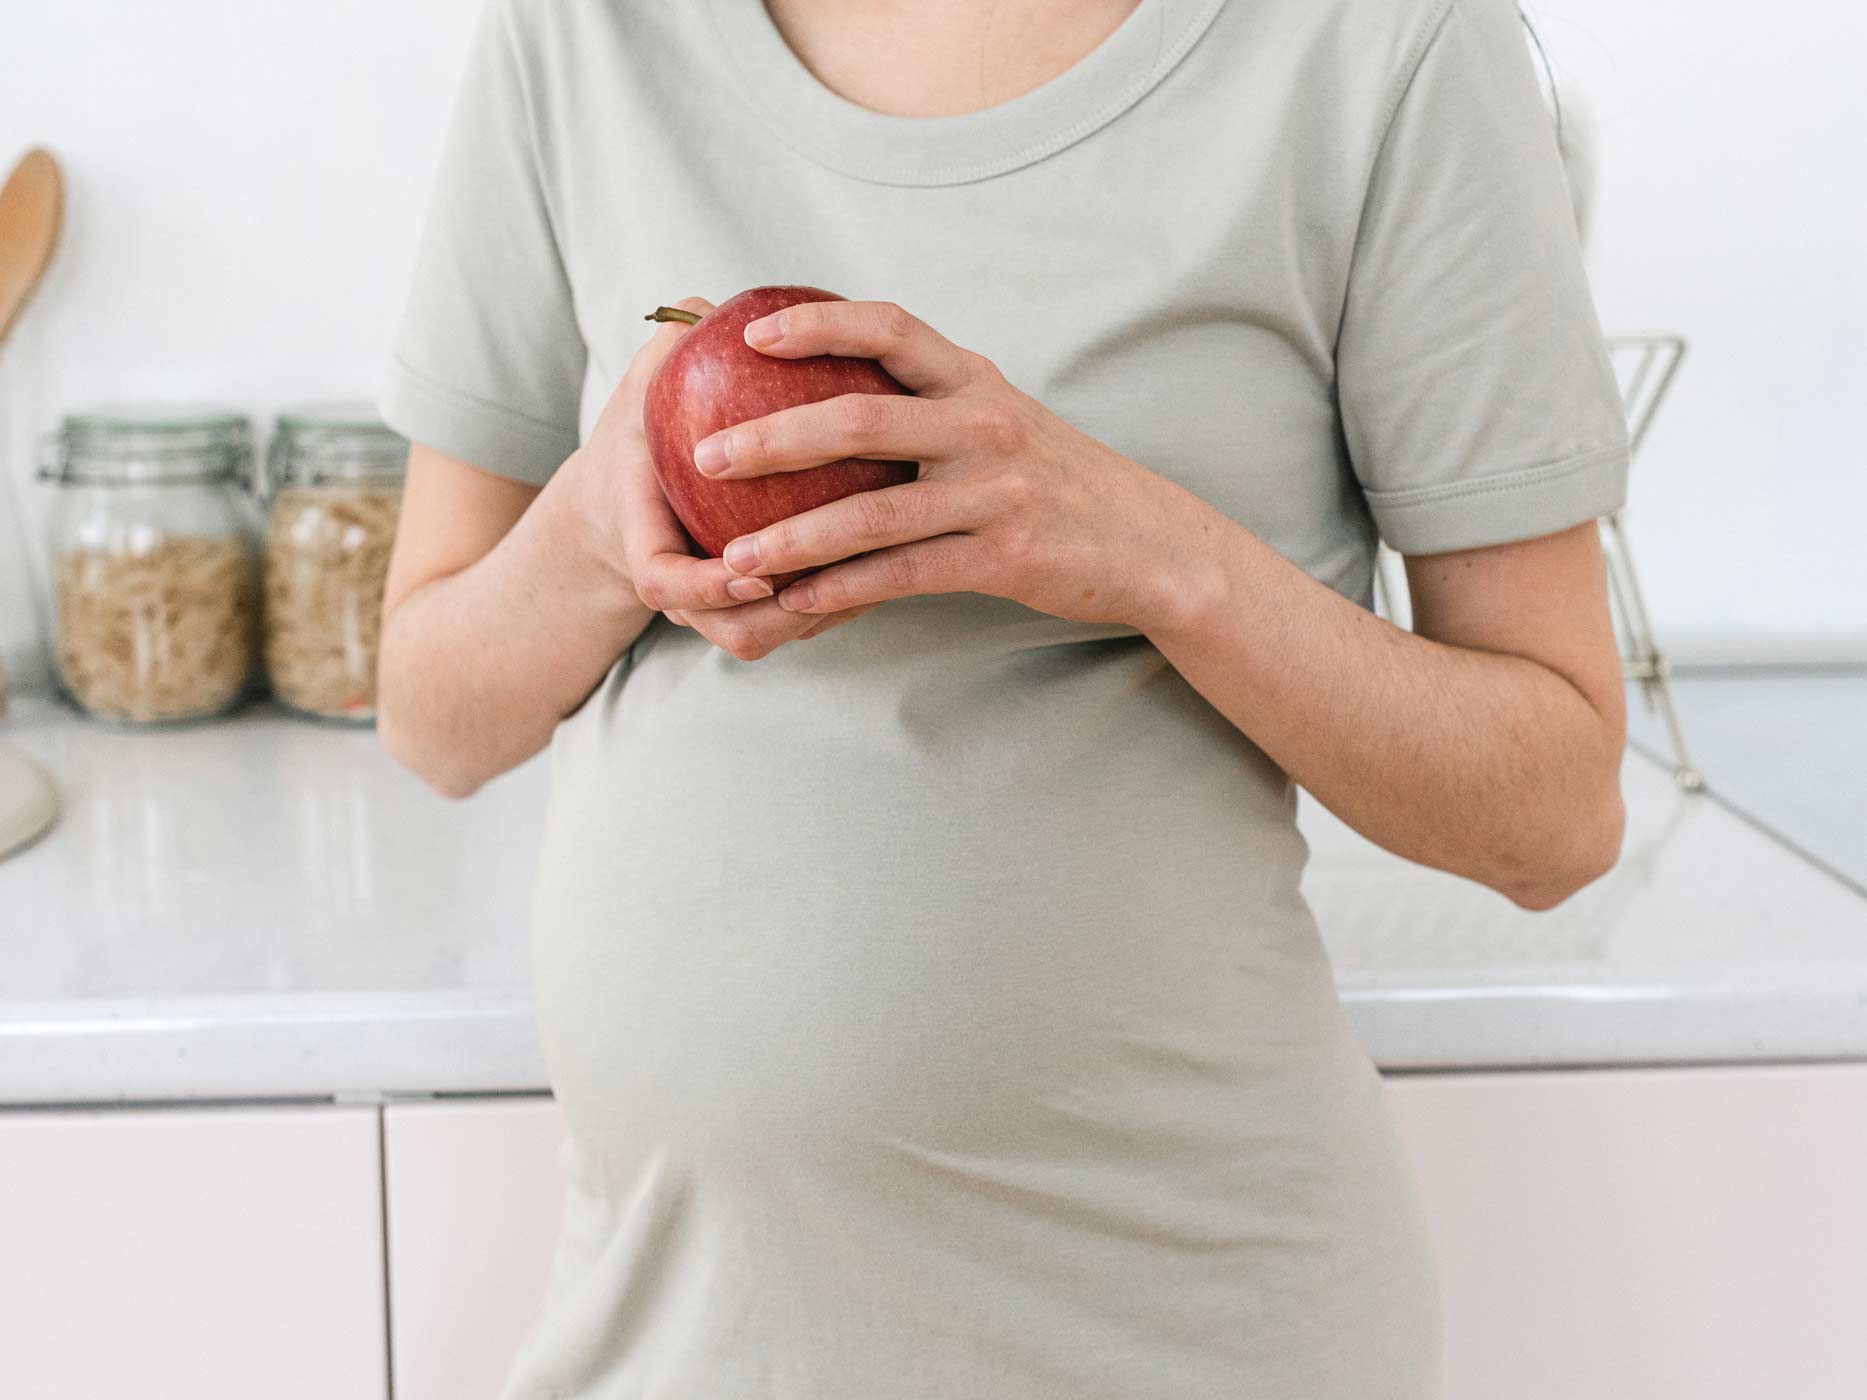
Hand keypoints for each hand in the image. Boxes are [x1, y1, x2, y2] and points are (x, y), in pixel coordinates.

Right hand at [578, 295, 878, 659]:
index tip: (752, 567)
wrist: (630, 498)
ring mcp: (713, 611)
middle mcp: (681, 587)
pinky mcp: (749, 616)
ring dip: (824, 614)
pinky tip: (894, 559)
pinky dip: (839, 603)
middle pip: (732, 631)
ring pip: (769, 638)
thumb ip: (669, 347)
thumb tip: (709, 304)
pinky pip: (798, 624)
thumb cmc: (646, 432)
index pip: (660, 579)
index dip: (706, 586)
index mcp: (641, 536)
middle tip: (842, 575)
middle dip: (781, 616)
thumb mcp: (643, 387)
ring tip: (883, 567)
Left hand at [688, 300, 1224, 633]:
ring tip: (734, 556)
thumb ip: (931, 404)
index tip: (752, 332)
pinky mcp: (1001, 555)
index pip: (889, 328)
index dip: (817, 324)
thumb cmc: (1057, 481)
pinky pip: (902, 574)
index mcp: (976, 381)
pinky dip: (842, 590)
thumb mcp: (1002, 421)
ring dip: (793, 537)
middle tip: (708, 454)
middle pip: (859, 416)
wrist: (1146, 542)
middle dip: (773, 435)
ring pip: (870, 512)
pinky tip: (797, 603)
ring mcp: (994, 492)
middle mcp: (983, 425)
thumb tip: (833, 397)